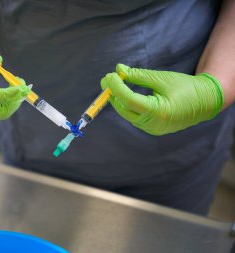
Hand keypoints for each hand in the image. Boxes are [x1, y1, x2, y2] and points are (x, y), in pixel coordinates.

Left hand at [101, 64, 223, 134]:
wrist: (206, 102)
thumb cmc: (186, 87)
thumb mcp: (161, 78)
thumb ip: (139, 75)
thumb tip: (119, 69)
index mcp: (157, 112)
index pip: (128, 99)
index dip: (116, 87)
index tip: (109, 75)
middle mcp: (153, 124)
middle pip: (124, 109)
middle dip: (113, 94)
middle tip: (105, 79)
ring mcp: (152, 129)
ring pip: (127, 114)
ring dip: (119, 99)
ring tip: (112, 84)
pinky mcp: (152, 128)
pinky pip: (135, 116)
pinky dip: (127, 105)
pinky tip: (123, 94)